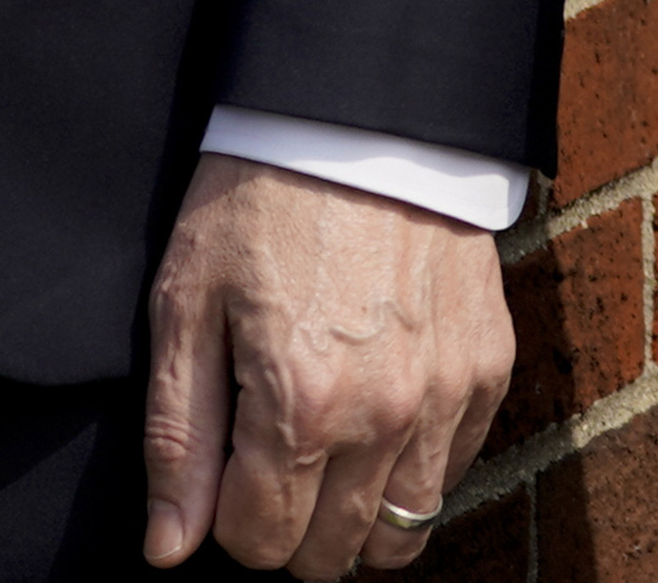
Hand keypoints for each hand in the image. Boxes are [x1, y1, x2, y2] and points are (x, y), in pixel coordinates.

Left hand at [137, 151, 514, 574]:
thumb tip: (169, 548)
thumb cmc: (256, 201)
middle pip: (330, 554)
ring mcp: (445, 399)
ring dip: (352, 517)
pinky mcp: (488, 373)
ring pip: (400, 534)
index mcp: (299, 406)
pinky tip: (375, 417)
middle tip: (263, 465)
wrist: (357, 118)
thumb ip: (178, 438)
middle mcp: (383, 419)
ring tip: (320, 456)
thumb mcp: (185, 304)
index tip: (219, 471)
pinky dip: (411, 469)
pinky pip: (451, 474)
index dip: (225, 520)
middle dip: (286, 529)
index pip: (259, 543)